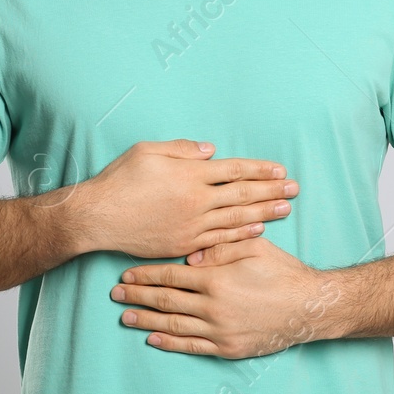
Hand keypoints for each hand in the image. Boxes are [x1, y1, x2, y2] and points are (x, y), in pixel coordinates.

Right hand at [79, 140, 298, 257]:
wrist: (98, 217)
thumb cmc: (120, 180)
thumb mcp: (148, 150)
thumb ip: (182, 149)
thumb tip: (212, 151)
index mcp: (190, 174)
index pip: (235, 170)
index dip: (260, 169)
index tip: (279, 170)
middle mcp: (196, 200)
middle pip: (243, 193)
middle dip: (272, 191)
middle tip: (295, 189)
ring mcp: (192, 225)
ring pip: (237, 218)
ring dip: (265, 212)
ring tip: (286, 209)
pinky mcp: (185, 244)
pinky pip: (220, 239)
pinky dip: (241, 234)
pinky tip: (257, 229)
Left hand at [111, 236, 339, 357]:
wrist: (309, 308)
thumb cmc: (283, 272)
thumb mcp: (254, 247)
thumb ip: (220, 246)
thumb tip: (191, 253)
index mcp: (216, 278)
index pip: (171, 275)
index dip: (146, 275)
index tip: (127, 274)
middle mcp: (213, 306)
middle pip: (165, 300)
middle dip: (138, 296)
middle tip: (116, 294)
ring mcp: (219, 330)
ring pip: (173, 325)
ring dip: (146, 321)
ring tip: (125, 317)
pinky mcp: (227, 348)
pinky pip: (191, 346)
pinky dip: (169, 343)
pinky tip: (153, 339)